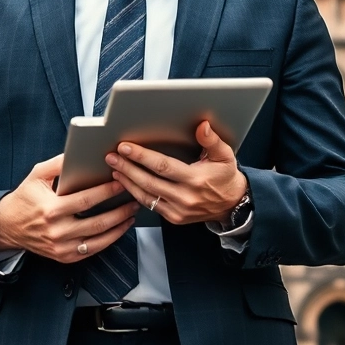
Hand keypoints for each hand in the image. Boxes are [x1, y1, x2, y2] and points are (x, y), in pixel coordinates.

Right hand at [0, 154, 139, 262]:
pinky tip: (118, 229)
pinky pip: (92, 250)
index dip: (107, 191)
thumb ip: (58, 164)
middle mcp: (57, 231)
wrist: (6, 226)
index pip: (87, 200)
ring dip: (119, 226)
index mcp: (51, 209)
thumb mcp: (36, 175)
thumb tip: (79, 153)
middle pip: (98, 222)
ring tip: (131, 213)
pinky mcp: (64, 257)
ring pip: (99, 239)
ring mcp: (61, 247)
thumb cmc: (24, 199)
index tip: (120, 182)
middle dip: (120, 210)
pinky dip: (108, 240)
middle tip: (133, 198)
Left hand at [107, 121, 248, 224]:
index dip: (142, 156)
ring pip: (146, 195)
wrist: (232, 205)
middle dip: (127, 167)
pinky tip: (127, 183)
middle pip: (148, 181)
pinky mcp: (174, 218)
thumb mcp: (225, 156)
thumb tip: (202, 125)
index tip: (125, 147)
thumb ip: (212, 140)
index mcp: (196, 179)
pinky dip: (136, 194)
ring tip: (115, 168)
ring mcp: (178, 210)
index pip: (162, 166)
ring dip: (127, 181)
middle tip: (112, 156)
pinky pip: (150, 205)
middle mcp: (185, 197)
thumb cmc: (226, 177)